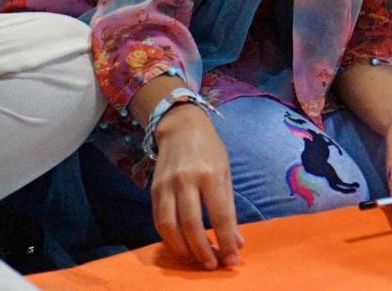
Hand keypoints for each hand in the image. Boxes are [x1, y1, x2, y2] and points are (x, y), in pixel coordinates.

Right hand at [151, 105, 243, 268]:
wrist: (181, 127)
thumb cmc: (210, 150)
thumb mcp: (226, 172)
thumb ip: (230, 207)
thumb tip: (238, 240)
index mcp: (211, 174)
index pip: (220, 215)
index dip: (226, 240)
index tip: (232, 258)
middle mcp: (187, 180)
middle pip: (192, 225)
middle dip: (203, 250)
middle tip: (213, 265)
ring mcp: (167, 185)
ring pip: (170, 227)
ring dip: (184, 249)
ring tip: (197, 260)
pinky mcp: (153, 190)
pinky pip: (158, 221)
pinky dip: (169, 238)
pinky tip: (181, 246)